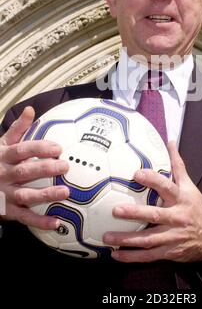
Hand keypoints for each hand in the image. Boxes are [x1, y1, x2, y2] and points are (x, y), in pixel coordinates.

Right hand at [0, 106, 68, 228]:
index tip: (58, 148)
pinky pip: (24, 217)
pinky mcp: (8, 210)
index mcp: (4, 156)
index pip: (22, 150)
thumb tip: (30, 109)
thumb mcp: (2, 144)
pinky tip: (56, 222)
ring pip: (26, 195)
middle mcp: (4, 174)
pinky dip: (39, 221)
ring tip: (65, 192)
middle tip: (65, 166)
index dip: (39, 148)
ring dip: (46, 194)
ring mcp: (5, 194)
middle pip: (25, 171)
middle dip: (45, 169)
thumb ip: (17, 129)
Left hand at [103, 141, 201, 262]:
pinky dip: (132, 256)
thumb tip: (170, 142)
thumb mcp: (190, 186)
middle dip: (135, 213)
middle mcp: (177, 218)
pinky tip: (116, 255)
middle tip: (115, 210)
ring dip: (127, 239)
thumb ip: (177, 165)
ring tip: (107, 236)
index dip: (153, 180)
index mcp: (182, 199)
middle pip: (155, 215)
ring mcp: (173, 237)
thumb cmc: (198, 208)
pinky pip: (148, 256)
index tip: (137, 173)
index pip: (167, 187)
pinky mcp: (169, 252)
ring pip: (148, 239)